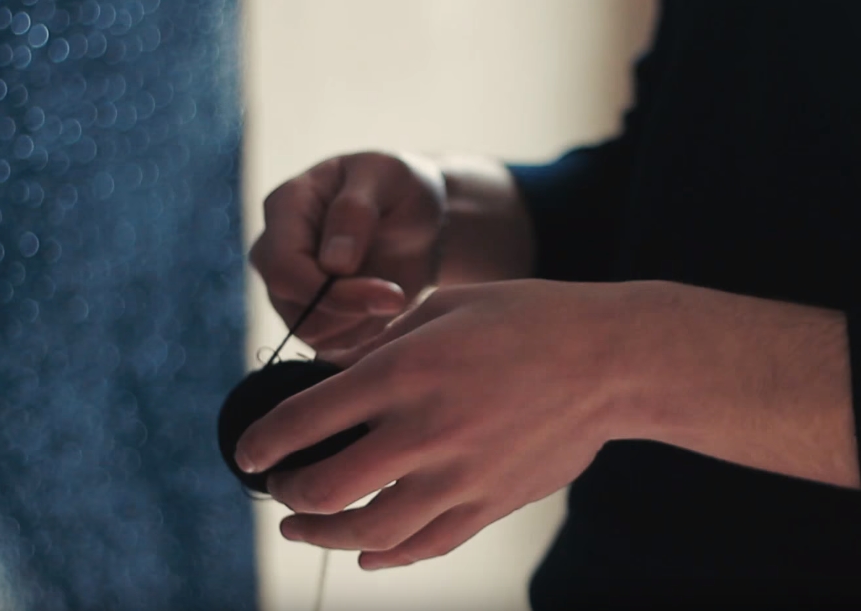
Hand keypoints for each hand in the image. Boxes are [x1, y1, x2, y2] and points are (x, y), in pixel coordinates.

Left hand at [234, 279, 645, 568]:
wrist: (611, 361)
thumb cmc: (529, 319)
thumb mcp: (446, 307)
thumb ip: (384, 345)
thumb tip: (337, 379)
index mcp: (403, 373)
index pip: (303, 421)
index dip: (262, 444)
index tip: (249, 453)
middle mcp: (422, 431)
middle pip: (323, 490)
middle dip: (286, 494)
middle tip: (279, 487)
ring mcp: (458, 477)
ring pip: (367, 532)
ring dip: (324, 535)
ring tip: (306, 527)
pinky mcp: (490, 504)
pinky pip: (424, 546)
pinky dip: (386, 554)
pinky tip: (369, 550)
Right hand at [249, 152, 446, 353]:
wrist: (419, 216)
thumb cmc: (400, 186)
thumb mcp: (388, 176)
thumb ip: (356, 211)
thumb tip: (332, 263)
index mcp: (286, 207)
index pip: (284, 267)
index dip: (332, 292)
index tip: (391, 294)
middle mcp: (276, 250)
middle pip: (293, 308)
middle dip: (351, 311)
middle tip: (398, 297)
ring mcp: (289, 287)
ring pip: (311, 332)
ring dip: (361, 322)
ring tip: (392, 291)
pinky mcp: (311, 314)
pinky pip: (331, 346)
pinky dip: (365, 333)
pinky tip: (385, 305)